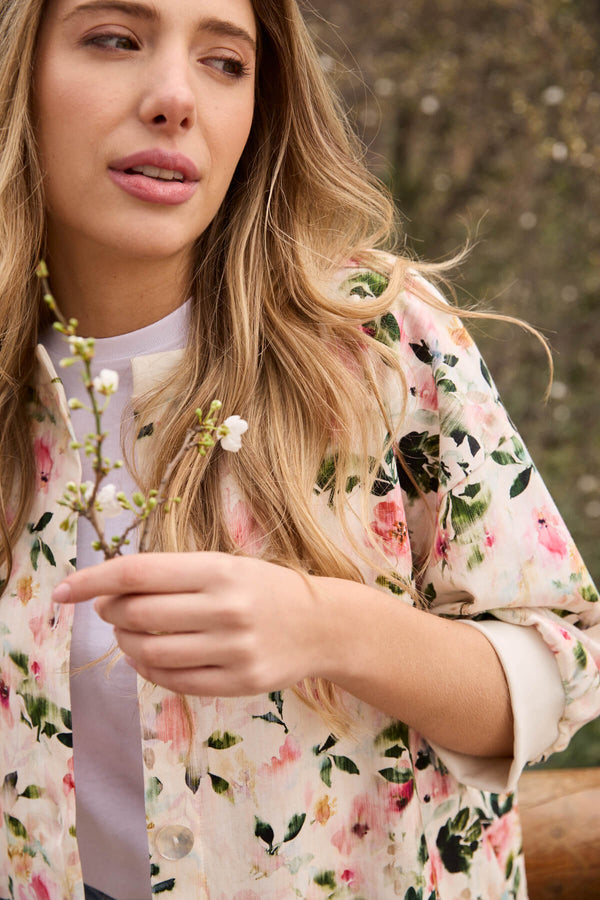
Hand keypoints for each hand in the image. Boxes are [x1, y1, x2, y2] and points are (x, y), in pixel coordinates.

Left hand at [52, 552, 325, 695]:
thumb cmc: (265, 588)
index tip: (64, 590)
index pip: (139, 573)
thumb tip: (109, 592)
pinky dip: (148, 669)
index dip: (93, 580)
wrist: (322, 625)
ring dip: (125, 644)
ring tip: (129, 634)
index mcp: (219, 570)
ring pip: (151, 653)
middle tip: (108, 609)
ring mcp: (233, 649)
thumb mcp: (226, 565)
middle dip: (109, 612)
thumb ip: (175, 576)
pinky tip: (146, 657)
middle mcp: (225, 608)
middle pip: (138, 615)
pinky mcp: (239, 683)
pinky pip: (174, 681)